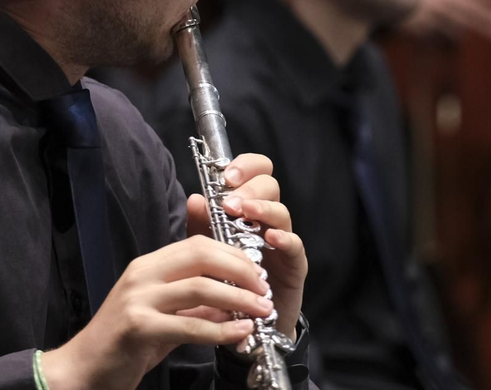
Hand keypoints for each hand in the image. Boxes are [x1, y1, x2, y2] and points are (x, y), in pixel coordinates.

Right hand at [38, 235, 274, 389]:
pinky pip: (190, 326)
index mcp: (148, 266)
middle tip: (264, 288)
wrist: (82, 370)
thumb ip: (195, 309)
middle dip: (241, 270)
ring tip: (261, 310)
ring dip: (238, 299)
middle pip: (202, 256)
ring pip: (201, 288)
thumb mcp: (163, 318)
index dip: (233, 255)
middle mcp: (142, 275)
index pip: (197, 244)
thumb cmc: (123, 344)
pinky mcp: (138, 327)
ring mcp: (138, 299)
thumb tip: (233, 305)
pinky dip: (221, 330)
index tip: (256, 272)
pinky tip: (240, 333)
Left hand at [185, 152, 306, 343]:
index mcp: (248, 209)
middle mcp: (268, 220)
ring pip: (281, 211)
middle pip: (269, 185)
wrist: (249, 323)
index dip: (245, 166)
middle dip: (249, 187)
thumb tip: (195, 198)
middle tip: (229, 200)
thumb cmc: (230, 282)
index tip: (226, 176)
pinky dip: (285, 237)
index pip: (255, 172)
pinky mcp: (294, 264)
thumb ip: (202, 226)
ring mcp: (283, 240)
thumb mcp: (209, 251)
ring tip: (243, 212)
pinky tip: (271, 238)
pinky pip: (295, 244)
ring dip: (261, 208)